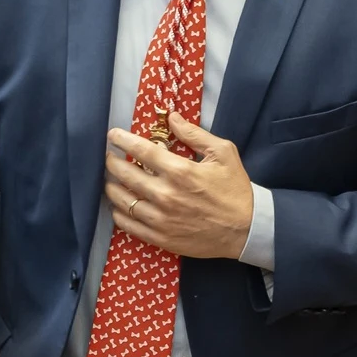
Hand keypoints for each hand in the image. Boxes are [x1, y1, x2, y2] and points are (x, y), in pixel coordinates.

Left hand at [105, 112, 253, 259]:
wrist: (246, 229)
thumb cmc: (235, 189)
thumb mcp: (223, 153)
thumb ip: (194, 134)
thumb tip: (172, 118)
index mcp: (180, 171)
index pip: (141, 150)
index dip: (122, 140)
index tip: (112, 135)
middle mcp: (166, 195)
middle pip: (125, 175)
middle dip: (113, 162)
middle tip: (110, 157)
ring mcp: (161, 219)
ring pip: (122, 201)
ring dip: (112, 187)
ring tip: (112, 180)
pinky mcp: (160, 237)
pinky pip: (128, 224)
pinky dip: (118, 213)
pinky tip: (119, 205)